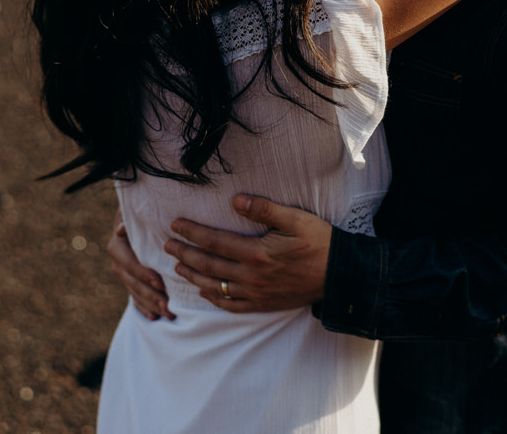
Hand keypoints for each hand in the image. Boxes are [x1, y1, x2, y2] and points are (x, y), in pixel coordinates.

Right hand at [107, 211, 174, 320]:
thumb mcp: (137, 212)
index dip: (143, 274)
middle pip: (133, 282)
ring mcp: (123, 272)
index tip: (160, 283)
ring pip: (135, 292)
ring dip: (151, 304)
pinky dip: (144, 306)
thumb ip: (130, 220)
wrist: (140, 215)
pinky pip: (135, 296)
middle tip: (168, 306)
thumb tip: (120, 229)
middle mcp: (118, 261)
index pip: (129, 263)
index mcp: (117, 245)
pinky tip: (154, 316)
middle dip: (150, 295)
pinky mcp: (130, 280)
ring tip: (168, 314)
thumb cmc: (144, 210)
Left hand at [165, 195, 330, 313]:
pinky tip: (205, 292)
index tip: (175, 225)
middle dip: (185, 254)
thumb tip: (237, 200)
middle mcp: (252, 276)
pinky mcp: (264, 304)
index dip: (192, 233)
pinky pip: (232, 305)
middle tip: (166, 245)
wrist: (340, 275)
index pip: (214, 242)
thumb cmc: (320, 242)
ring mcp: (256, 293)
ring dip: (193, 276)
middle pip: (209, 265)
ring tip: (177, 266)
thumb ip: (265, 209)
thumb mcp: (296, 219)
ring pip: (216, 287)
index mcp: (257, 253)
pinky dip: (214, 299)